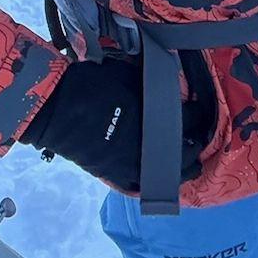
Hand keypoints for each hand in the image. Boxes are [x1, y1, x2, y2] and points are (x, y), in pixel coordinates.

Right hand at [20, 58, 210, 190]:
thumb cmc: (90, 83)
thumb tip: (167, 83)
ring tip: (187, 162)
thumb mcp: (127, 74)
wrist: (54, 108)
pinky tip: (159, 176)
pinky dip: (153, 180)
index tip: (203, 110)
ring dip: (180, 168)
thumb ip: (151, 81)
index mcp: (154, 118)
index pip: (190, 120)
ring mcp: (131, 164)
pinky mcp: (114, 173)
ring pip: (167, 175)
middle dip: (196, 146)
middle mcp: (148, 145)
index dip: (200, 115)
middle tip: (199, 139)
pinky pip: (141, 184)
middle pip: (185, 153)